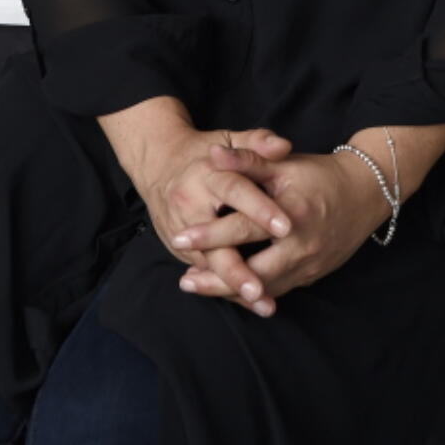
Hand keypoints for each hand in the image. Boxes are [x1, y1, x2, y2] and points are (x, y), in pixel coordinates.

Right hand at [117, 115, 294, 313]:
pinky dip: (225, 287)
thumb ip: (256, 143)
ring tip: (263, 304)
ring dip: (234, 287)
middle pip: (214, 242)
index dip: (261, 209)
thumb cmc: (202, 153)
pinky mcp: (179, 249)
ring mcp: (181, 230)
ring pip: (209, 264)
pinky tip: (248, 302)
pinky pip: (204, 271)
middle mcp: (190, 205)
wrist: (158, 165)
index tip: (286, 227)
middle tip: (261, 289)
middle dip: (238, 269)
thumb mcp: (228, 139)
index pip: (236, 191)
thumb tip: (284, 146)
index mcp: (206, 174)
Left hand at [173, 149, 391, 314]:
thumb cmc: (319, 175)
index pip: (243, 228)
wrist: (365, 194)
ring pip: (264, 289)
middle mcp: (300, 246)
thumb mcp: (283, 164)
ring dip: (231, 291)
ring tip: (199, 286)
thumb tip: (212, 154)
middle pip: (252, 272)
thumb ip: (247, 160)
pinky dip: (252, 292)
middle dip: (216, 279)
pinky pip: (277, 291)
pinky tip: (231, 289)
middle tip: (185, 280)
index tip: (181, 237)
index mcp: (290, 214)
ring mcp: (308, 265)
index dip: (210, 234)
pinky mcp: (312, 276)